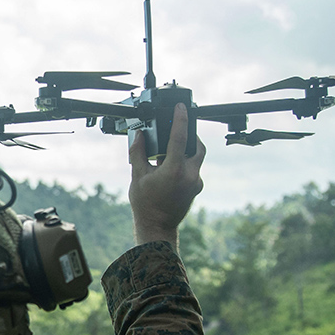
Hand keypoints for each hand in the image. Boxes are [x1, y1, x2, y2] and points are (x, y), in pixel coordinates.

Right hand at [128, 102, 205, 250]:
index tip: (181, 107)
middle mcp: (190, 175)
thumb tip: (138, 135)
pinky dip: (185, 163)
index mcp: (174, 170)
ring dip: (187, 150)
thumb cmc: (145, 205)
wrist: (157, 227)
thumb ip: (138, 153)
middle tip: (180, 128)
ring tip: (172, 150)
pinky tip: (171, 167)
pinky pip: (194, 169)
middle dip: (190, 134)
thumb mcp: (137, 176)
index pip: (180, 137)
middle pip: (196, 145)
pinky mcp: (197, 188)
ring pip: (197, 158)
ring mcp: (196, 182)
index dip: (181, 119)